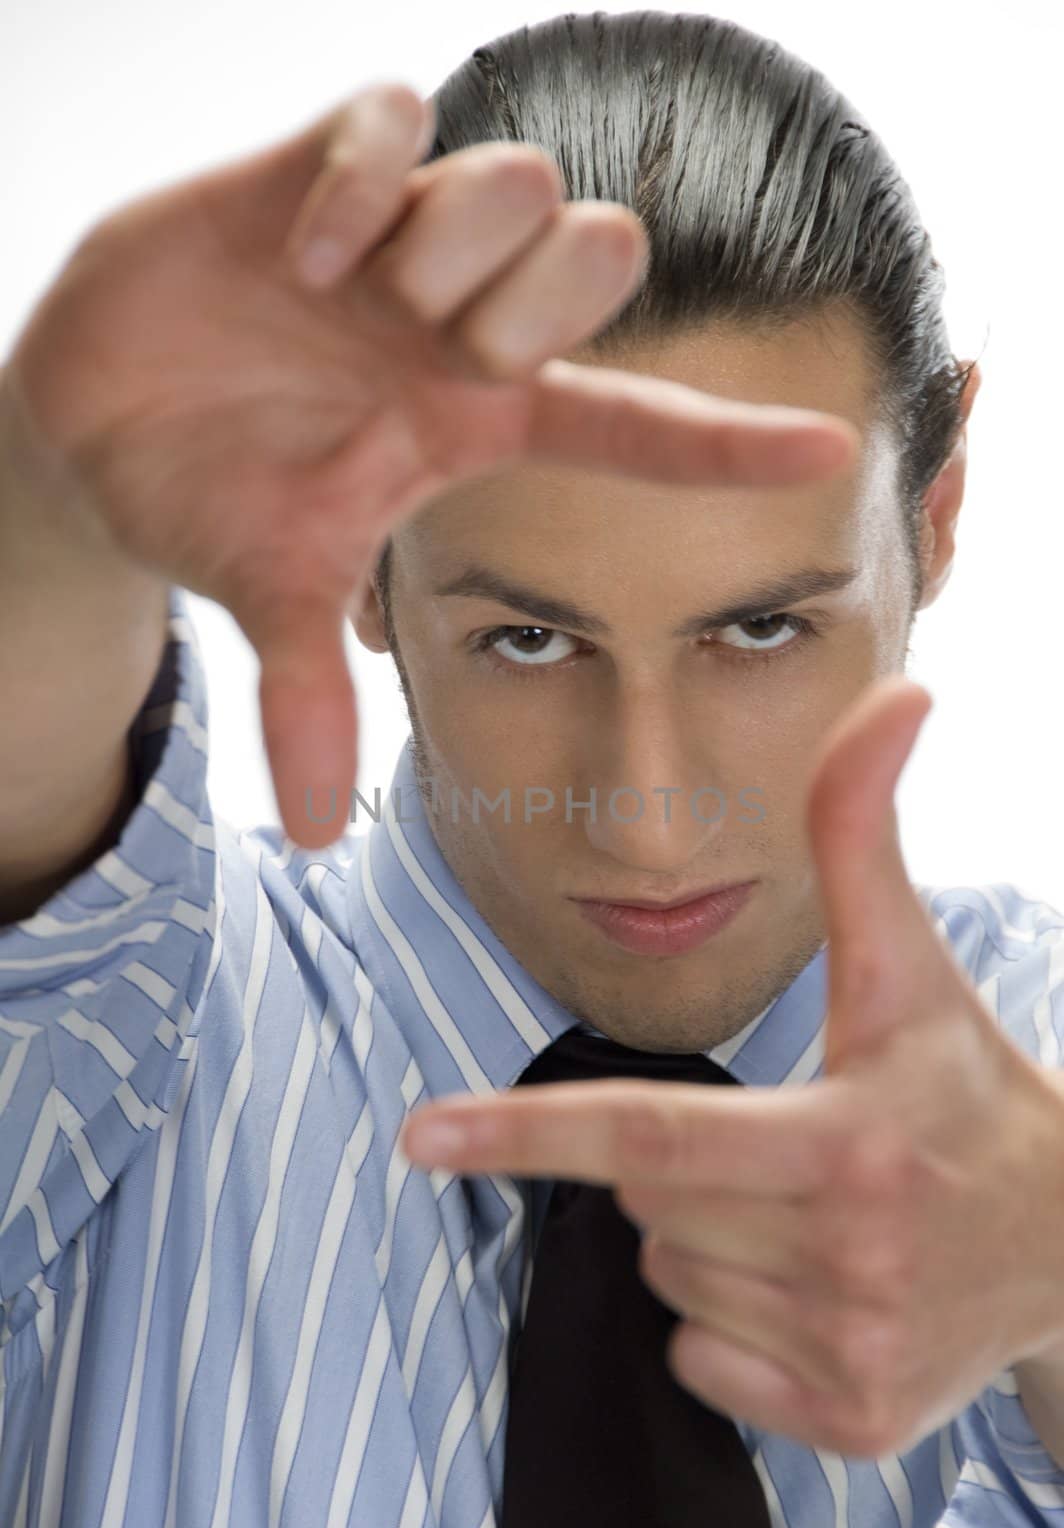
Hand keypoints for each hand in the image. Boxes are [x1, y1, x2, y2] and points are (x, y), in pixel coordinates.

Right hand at [1, 80, 856, 847]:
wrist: (100, 423)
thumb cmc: (216, 499)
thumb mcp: (273, 593)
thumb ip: (309, 697)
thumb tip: (317, 837)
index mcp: (479, 423)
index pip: (635, 425)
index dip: (730, 441)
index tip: (831, 453)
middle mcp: (456, 326)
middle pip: (598, 256)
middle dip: (555, 291)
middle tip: (460, 350)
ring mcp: (392, 248)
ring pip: (515, 181)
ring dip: (458, 239)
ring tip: (362, 297)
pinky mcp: (310, 177)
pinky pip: (386, 122)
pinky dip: (361, 175)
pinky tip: (307, 254)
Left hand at [401, 676, 1063, 1458]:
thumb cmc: (964, 1090)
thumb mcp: (911, 965)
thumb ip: (863, 832)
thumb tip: (895, 695)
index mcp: (843, 1142)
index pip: (647, 1132)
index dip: (522, 1132)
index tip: (415, 1136)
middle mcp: (846, 1257)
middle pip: (643, 1198)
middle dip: (671, 1160)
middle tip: (777, 1140)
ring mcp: (852, 1351)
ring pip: (667, 1276)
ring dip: (704, 1235)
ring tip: (809, 1211)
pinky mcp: (856, 1422)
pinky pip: (700, 1358)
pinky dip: (728, 1317)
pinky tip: (814, 1284)